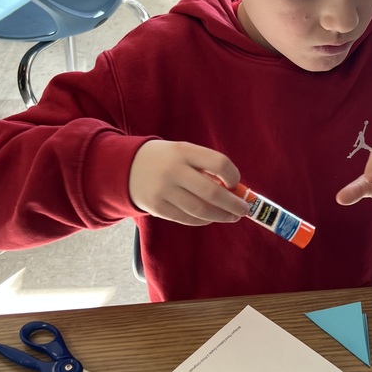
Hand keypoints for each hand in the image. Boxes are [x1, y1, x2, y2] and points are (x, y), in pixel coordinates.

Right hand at [128, 140, 248, 224]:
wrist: (126, 168)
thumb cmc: (166, 160)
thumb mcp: (183, 153)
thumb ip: (206, 167)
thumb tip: (235, 191)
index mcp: (184, 151)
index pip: (219, 163)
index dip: (233, 176)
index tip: (236, 184)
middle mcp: (174, 170)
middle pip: (212, 192)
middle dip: (233, 204)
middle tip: (244, 210)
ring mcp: (164, 191)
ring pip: (200, 210)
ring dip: (221, 216)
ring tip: (232, 217)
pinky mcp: (157, 208)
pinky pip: (187, 219)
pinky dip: (203, 221)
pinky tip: (211, 218)